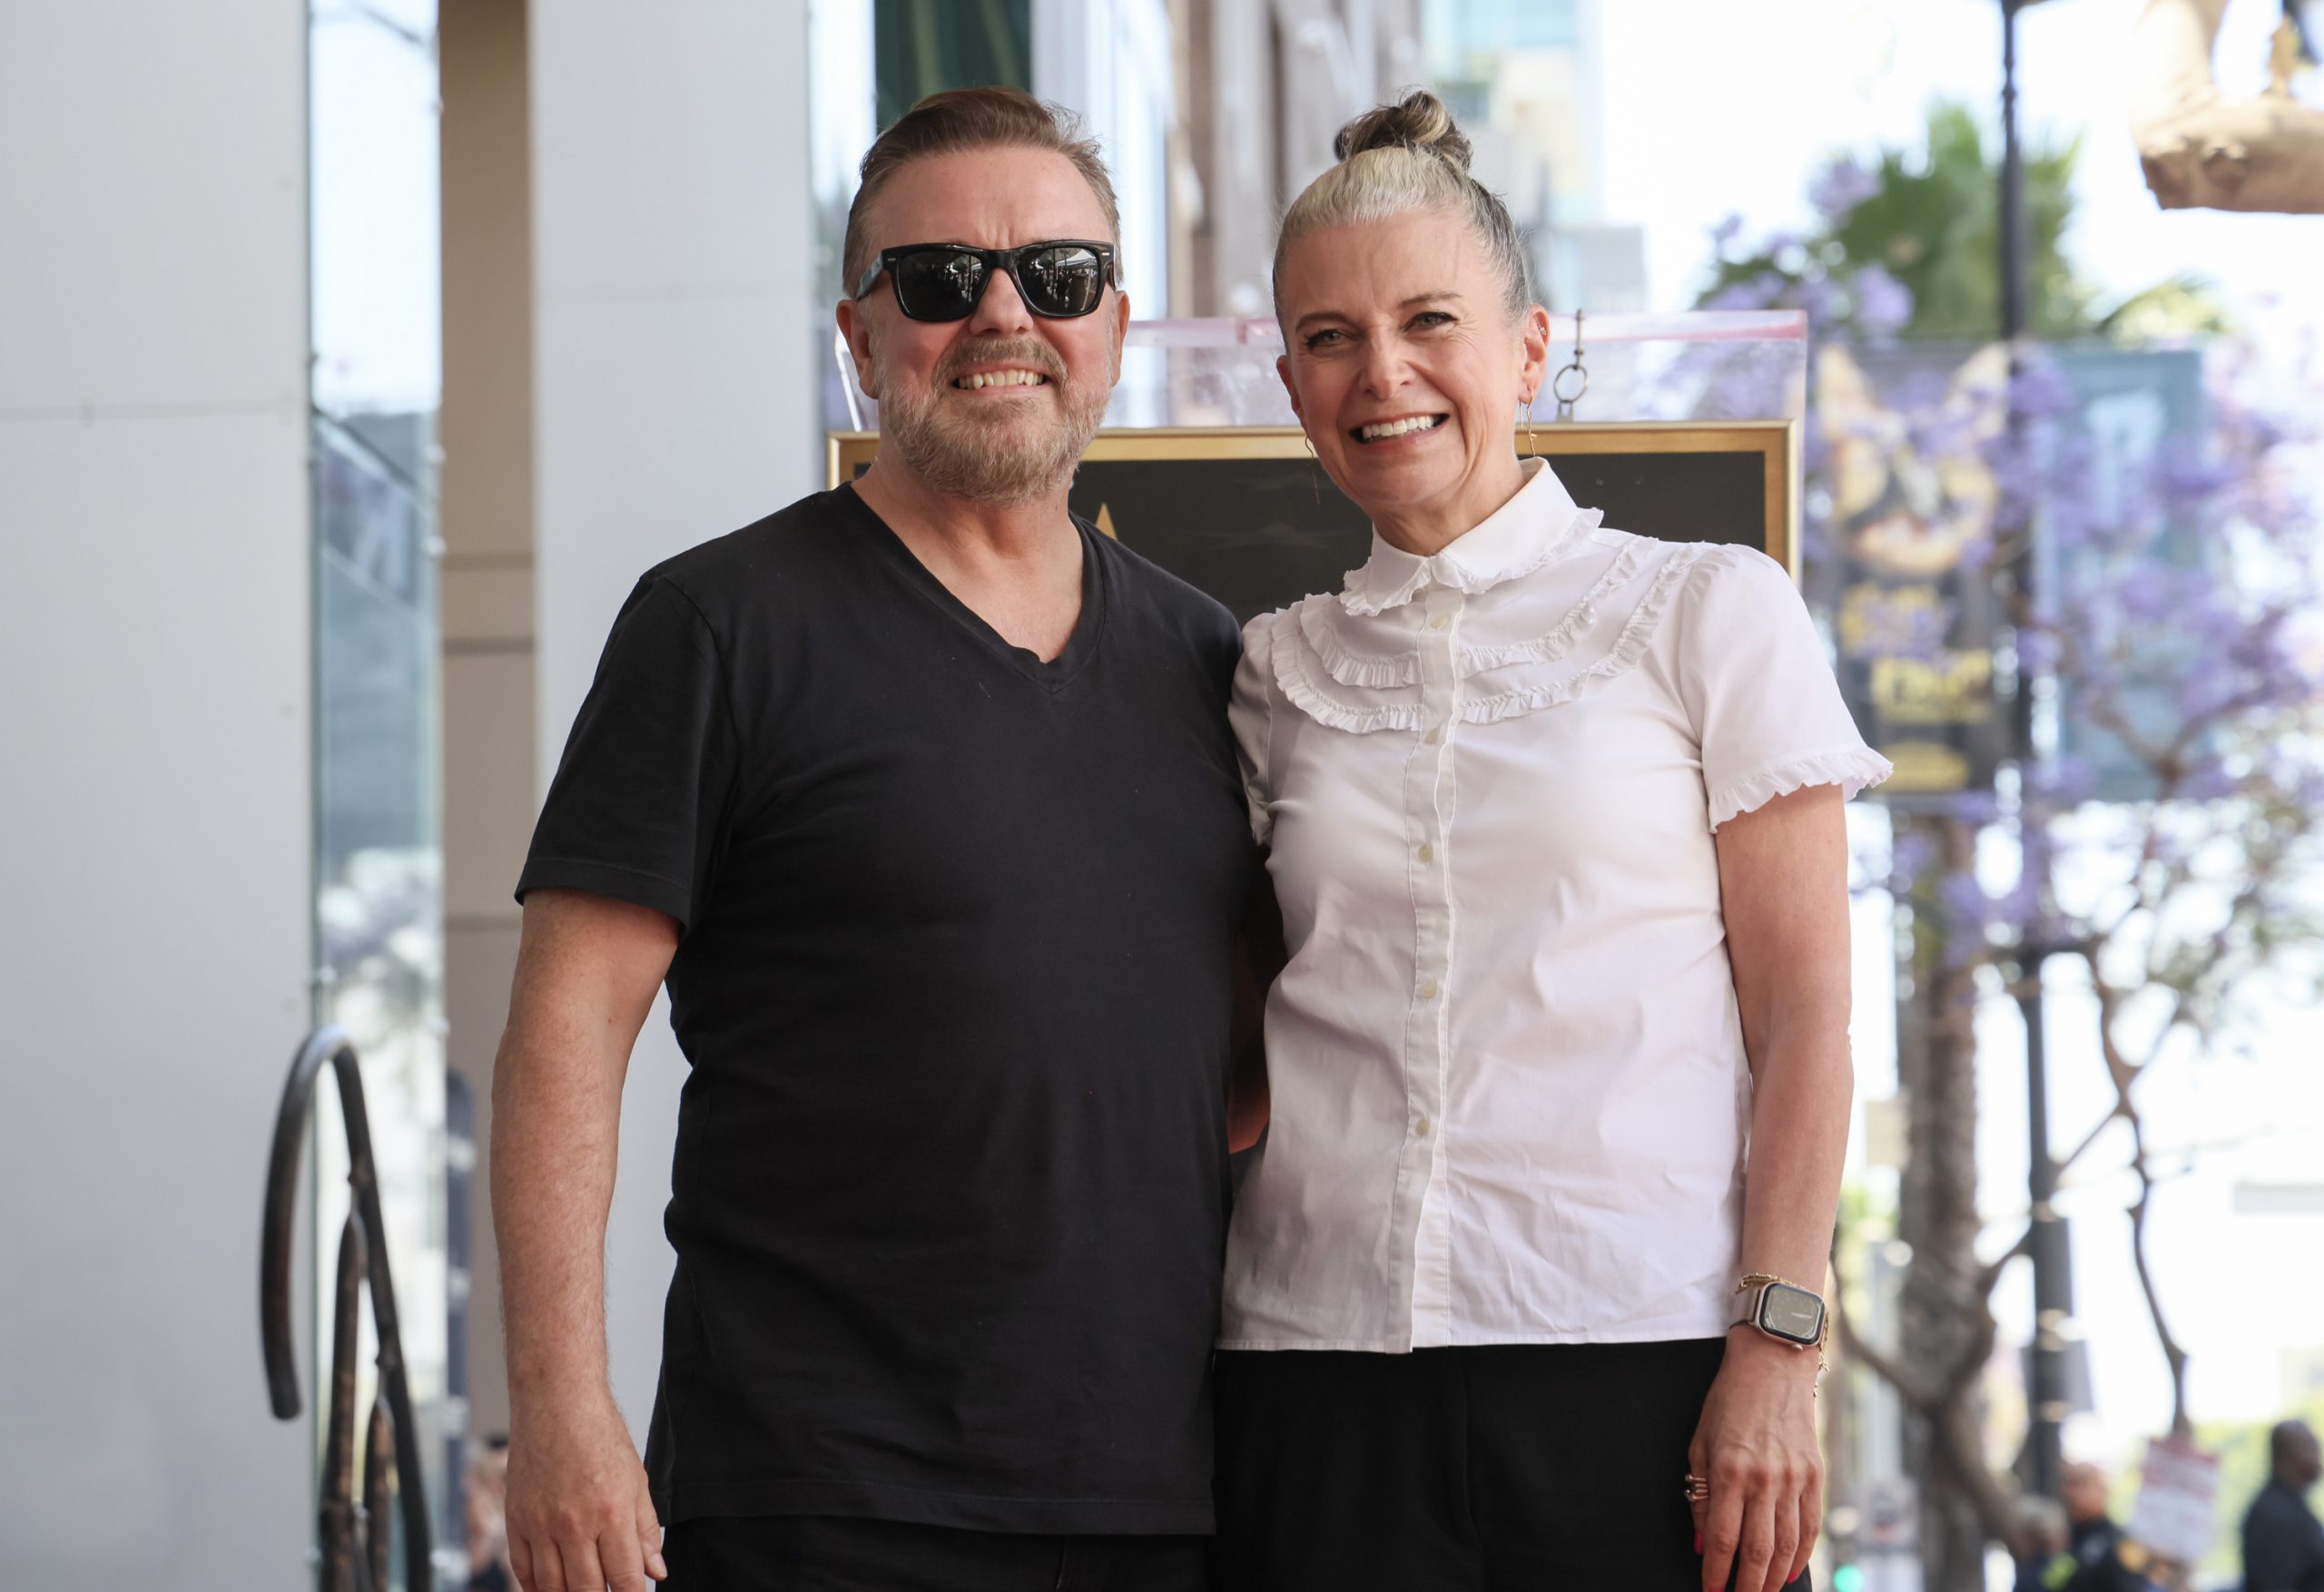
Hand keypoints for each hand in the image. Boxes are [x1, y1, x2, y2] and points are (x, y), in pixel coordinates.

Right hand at [506, 1394, 666, 1591]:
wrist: (557, 1404)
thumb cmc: (600, 1436)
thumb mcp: (636, 1481)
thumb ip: (646, 1531)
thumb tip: (656, 1571)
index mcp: (612, 1513)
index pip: (625, 1577)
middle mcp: (575, 1524)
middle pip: (587, 1589)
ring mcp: (541, 1525)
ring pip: (553, 1587)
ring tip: (583, 1591)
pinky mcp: (516, 1521)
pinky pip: (522, 1570)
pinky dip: (536, 1587)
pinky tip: (550, 1589)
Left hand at [1688, 1327, 1822, 1591]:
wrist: (1773, 1365)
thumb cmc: (1729, 1401)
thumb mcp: (1700, 1443)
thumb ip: (1699, 1495)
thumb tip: (1701, 1542)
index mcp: (1730, 1470)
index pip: (1722, 1538)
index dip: (1716, 1572)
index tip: (1710, 1590)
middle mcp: (1764, 1479)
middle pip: (1758, 1550)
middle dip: (1747, 1585)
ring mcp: (1794, 1478)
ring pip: (1787, 1545)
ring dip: (1773, 1578)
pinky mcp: (1816, 1475)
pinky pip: (1810, 1525)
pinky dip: (1801, 1554)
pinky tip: (1789, 1571)